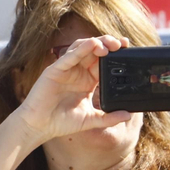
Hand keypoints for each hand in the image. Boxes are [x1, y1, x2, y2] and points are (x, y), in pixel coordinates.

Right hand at [12, 35, 133, 143]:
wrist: (40, 127)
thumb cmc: (62, 122)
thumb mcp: (91, 120)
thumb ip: (109, 118)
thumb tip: (129, 115)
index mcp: (87, 80)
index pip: (103, 61)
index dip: (115, 54)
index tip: (127, 49)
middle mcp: (78, 71)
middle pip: (95, 50)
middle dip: (109, 44)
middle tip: (121, 44)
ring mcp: (66, 69)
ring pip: (82, 48)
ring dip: (96, 43)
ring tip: (109, 45)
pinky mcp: (55, 70)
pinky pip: (69, 56)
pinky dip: (81, 49)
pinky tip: (92, 44)